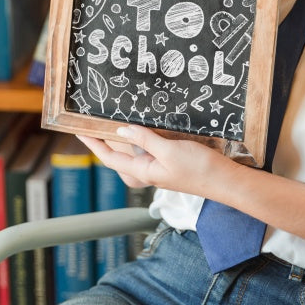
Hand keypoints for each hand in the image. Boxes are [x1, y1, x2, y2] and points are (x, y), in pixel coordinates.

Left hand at [76, 125, 229, 195]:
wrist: (225, 182)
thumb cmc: (199, 169)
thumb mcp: (170, 150)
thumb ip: (145, 139)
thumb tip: (121, 131)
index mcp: (143, 171)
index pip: (110, 157)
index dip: (93, 145)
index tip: (79, 131)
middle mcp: (148, 172)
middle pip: (118, 158)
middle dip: (104, 143)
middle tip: (93, 123)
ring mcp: (159, 169)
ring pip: (132, 156)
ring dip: (121, 142)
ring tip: (112, 125)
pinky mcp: (170, 164)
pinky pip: (147, 153)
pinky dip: (140, 141)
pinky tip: (143, 131)